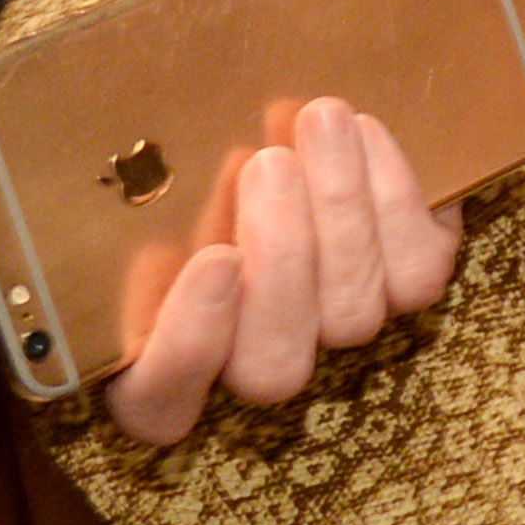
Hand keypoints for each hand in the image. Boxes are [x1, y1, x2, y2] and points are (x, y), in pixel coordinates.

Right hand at [102, 98, 462, 442]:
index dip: (189, 346)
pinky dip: (396, 195)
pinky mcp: (406, 284)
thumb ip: (121, 197)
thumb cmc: (190, 158)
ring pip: (352, 313)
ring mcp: (335, 330)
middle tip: (266, 165)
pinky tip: (367, 131)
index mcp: (159, 358)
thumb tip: (107, 159)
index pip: (162, 403)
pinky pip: (418, 267)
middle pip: (273, 364)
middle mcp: (252, 361)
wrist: (296, 130)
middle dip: (281, 258)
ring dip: (341, 210)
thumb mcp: (140, 179)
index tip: (212, 261)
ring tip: (321, 122)